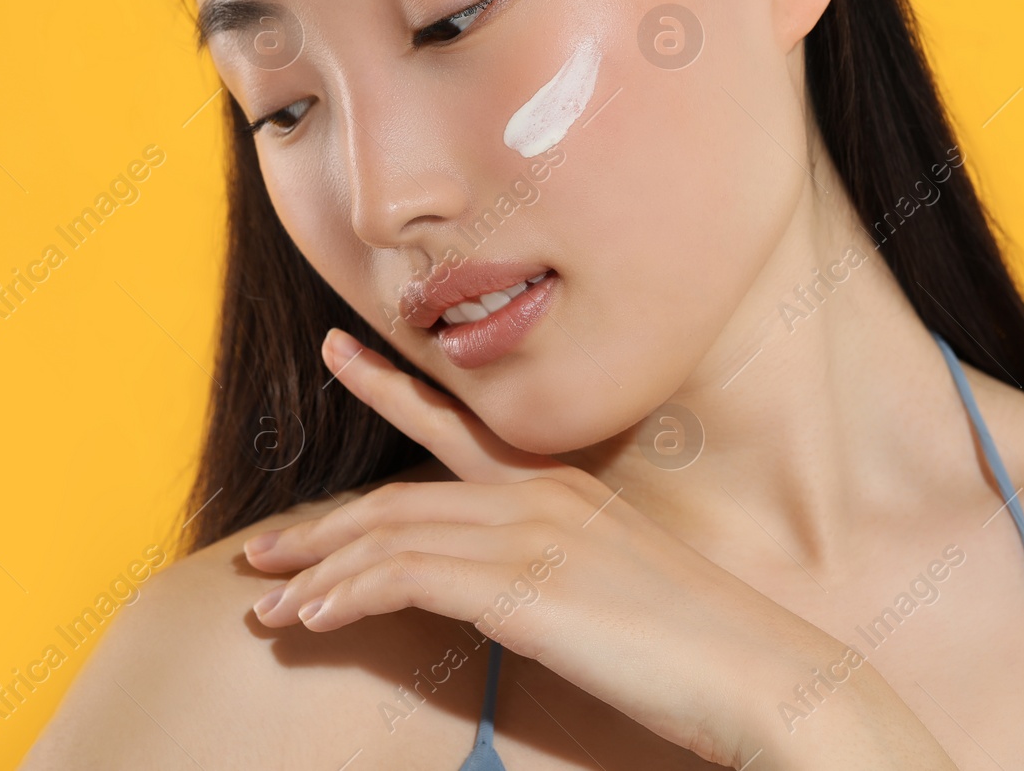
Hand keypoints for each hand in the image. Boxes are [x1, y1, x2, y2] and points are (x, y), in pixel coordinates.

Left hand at [241, 328, 955, 769]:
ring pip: (391, 535)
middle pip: (401, 496)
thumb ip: (560, 573)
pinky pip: (406, 579)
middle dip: (321, 525)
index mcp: (563, 488)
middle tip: (258, 550)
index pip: (458, 427)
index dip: (393, 387)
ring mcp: (532, 534)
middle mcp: (540, 495)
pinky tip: (313, 619)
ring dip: (318, 573)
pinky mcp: (522, 585)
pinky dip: (349, 596)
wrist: (765, 674)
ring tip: (266, 606)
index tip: (341, 350)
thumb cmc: (699, 647)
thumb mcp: (620, 590)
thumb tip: (509, 591)